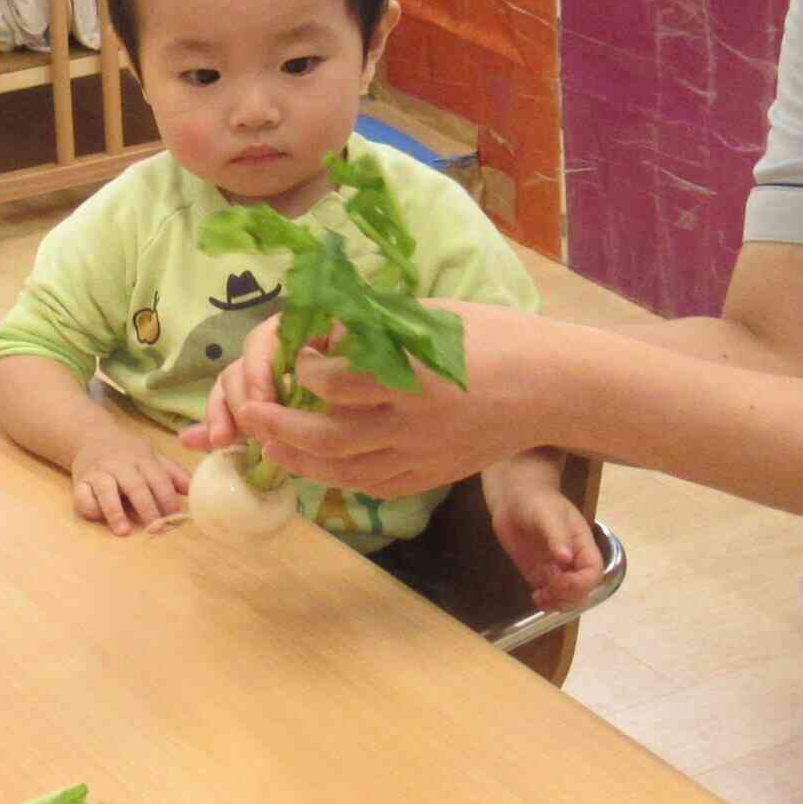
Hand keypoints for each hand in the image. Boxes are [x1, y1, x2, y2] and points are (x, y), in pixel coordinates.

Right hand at [71, 433, 188, 535]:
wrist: (90, 435)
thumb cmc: (128, 452)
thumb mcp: (152, 457)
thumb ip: (173, 474)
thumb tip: (196, 490)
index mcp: (142, 460)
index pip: (158, 479)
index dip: (167, 498)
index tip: (174, 516)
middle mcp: (120, 465)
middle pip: (135, 486)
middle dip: (146, 507)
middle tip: (155, 528)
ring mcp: (99, 473)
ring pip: (106, 490)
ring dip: (115, 511)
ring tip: (124, 531)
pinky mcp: (80, 482)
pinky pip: (81, 495)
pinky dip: (88, 505)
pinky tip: (98, 516)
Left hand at [187, 305, 541, 499]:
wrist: (553, 387)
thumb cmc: (497, 337)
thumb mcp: (435, 317)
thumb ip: (378, 328)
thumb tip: (324, 332)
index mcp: (412, 376)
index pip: (333, 384)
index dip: (304, 370)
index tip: (296, 355)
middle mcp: (413, 424)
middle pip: (325, 437)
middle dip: (277, 427)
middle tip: (249, 413)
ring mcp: (423, 457)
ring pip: (341, 471)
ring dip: (296, 460)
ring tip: (268, 445)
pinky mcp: (432, 477)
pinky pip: (372, 486)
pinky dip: (336, 476)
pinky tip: (316, 462)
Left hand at [492, 476, 604, 611]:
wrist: (514, 501)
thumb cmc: (537, 502)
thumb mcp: (547, 515)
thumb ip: (556, 536)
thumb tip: (566, 559)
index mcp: (583, 545)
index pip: (593, 572)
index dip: (581, 583)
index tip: (561, 581)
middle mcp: (574, 561)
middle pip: (583, 590)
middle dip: (568, 596)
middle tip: (547, 591)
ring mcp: (557, 570)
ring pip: (567, 598)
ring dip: (558, 604)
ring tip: (540, 597)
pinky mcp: (540, 576)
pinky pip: (550, 597)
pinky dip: (546, 603)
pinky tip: (536, 597)